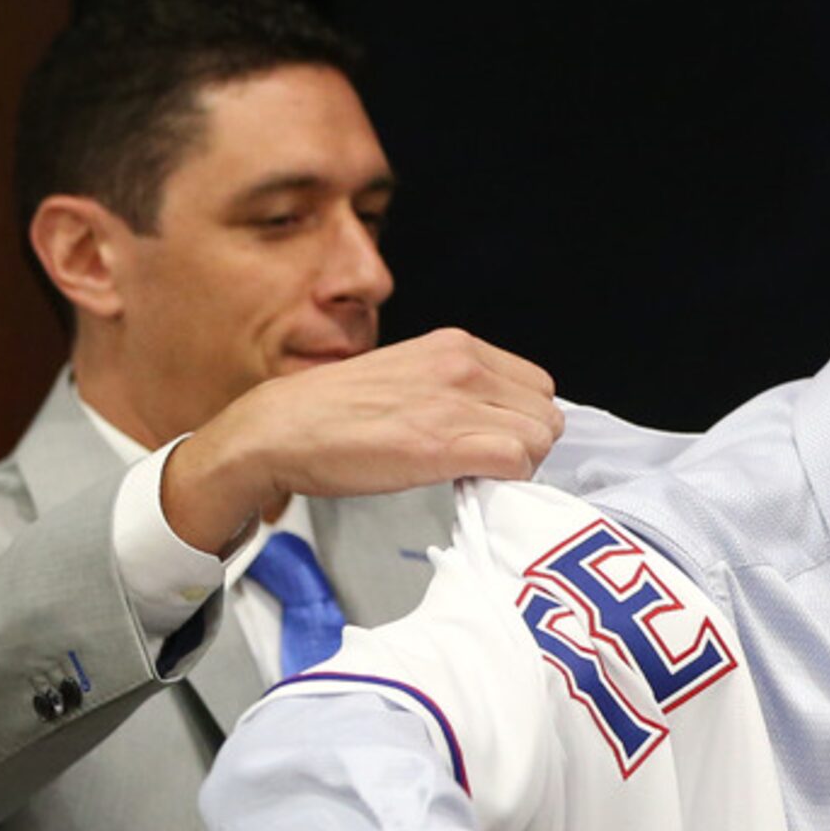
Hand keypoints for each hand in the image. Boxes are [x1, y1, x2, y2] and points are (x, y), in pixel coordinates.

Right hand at [162, 329, 563, 552]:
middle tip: (488, 464)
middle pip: (546, 414)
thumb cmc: (335, 411)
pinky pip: (517, 461)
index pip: (537, 386)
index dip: (523, 421)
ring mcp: (456, 402)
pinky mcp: (444, 443)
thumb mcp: (407, 375)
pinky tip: (470, 484)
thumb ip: (453, 387)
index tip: (495, 441)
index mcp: (457, 346)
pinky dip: (505, 481)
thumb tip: (489, 418)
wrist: (282, 428)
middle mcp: (464, 365)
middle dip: (527, 445)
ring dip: (518, 465)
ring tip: (475, 474)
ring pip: (539, 438)